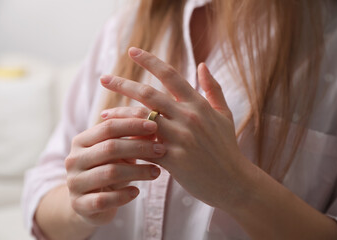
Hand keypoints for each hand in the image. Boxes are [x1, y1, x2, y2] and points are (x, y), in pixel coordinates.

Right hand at [64, 117, 165, 225]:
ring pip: (110, 173)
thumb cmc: (108, 170)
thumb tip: (153, 128)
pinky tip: (137, 192)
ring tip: (157, 172)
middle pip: (110, 148)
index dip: (132, 125)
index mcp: (81, 141)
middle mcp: (74, 160)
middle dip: (139, 147)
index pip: (108, 127)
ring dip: (138, 171)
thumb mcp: (119, 153)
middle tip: (161, 149)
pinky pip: (104, 199)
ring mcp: (75, 183)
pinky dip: (123, 195)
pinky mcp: (80, 205)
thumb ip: (131, 140)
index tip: (155, 126)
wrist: (89, 203)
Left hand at [100, 47, 252, 209]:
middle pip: (148, 94)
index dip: (149, 60)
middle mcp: (188, 117)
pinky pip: (144, 147)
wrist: (234, 182)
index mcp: (198, 104)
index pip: (170, 75)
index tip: (132, 51)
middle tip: (103, 78)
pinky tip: (116, 142)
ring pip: (142, 120)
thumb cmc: (227, 148)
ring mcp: (180, 138)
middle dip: (123, 84)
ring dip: (119, 115)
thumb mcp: (224, 115)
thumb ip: (213, 89)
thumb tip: (202, 65)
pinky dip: (129, 143)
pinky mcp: (173, 159)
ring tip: (103, 114)